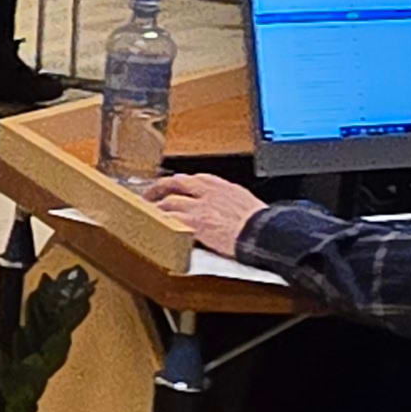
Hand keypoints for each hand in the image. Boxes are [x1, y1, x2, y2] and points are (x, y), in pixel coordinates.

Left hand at [137, 173, 265, 253]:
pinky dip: (160, 221)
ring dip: (156, 207)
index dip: (179, 182)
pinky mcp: (194, 222)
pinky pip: (170, 219)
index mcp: (221, 185)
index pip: (193, 178)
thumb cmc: (260, 223)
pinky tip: (153, 226)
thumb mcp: (245, 201)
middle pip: (175, 183)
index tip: (172, 185)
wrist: (264, 233)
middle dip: (159, 188)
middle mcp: (207, 191)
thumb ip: (229, 199)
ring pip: (168, 201)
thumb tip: (225, 204)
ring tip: (147, 213)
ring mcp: (199, 206)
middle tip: (149, 195)